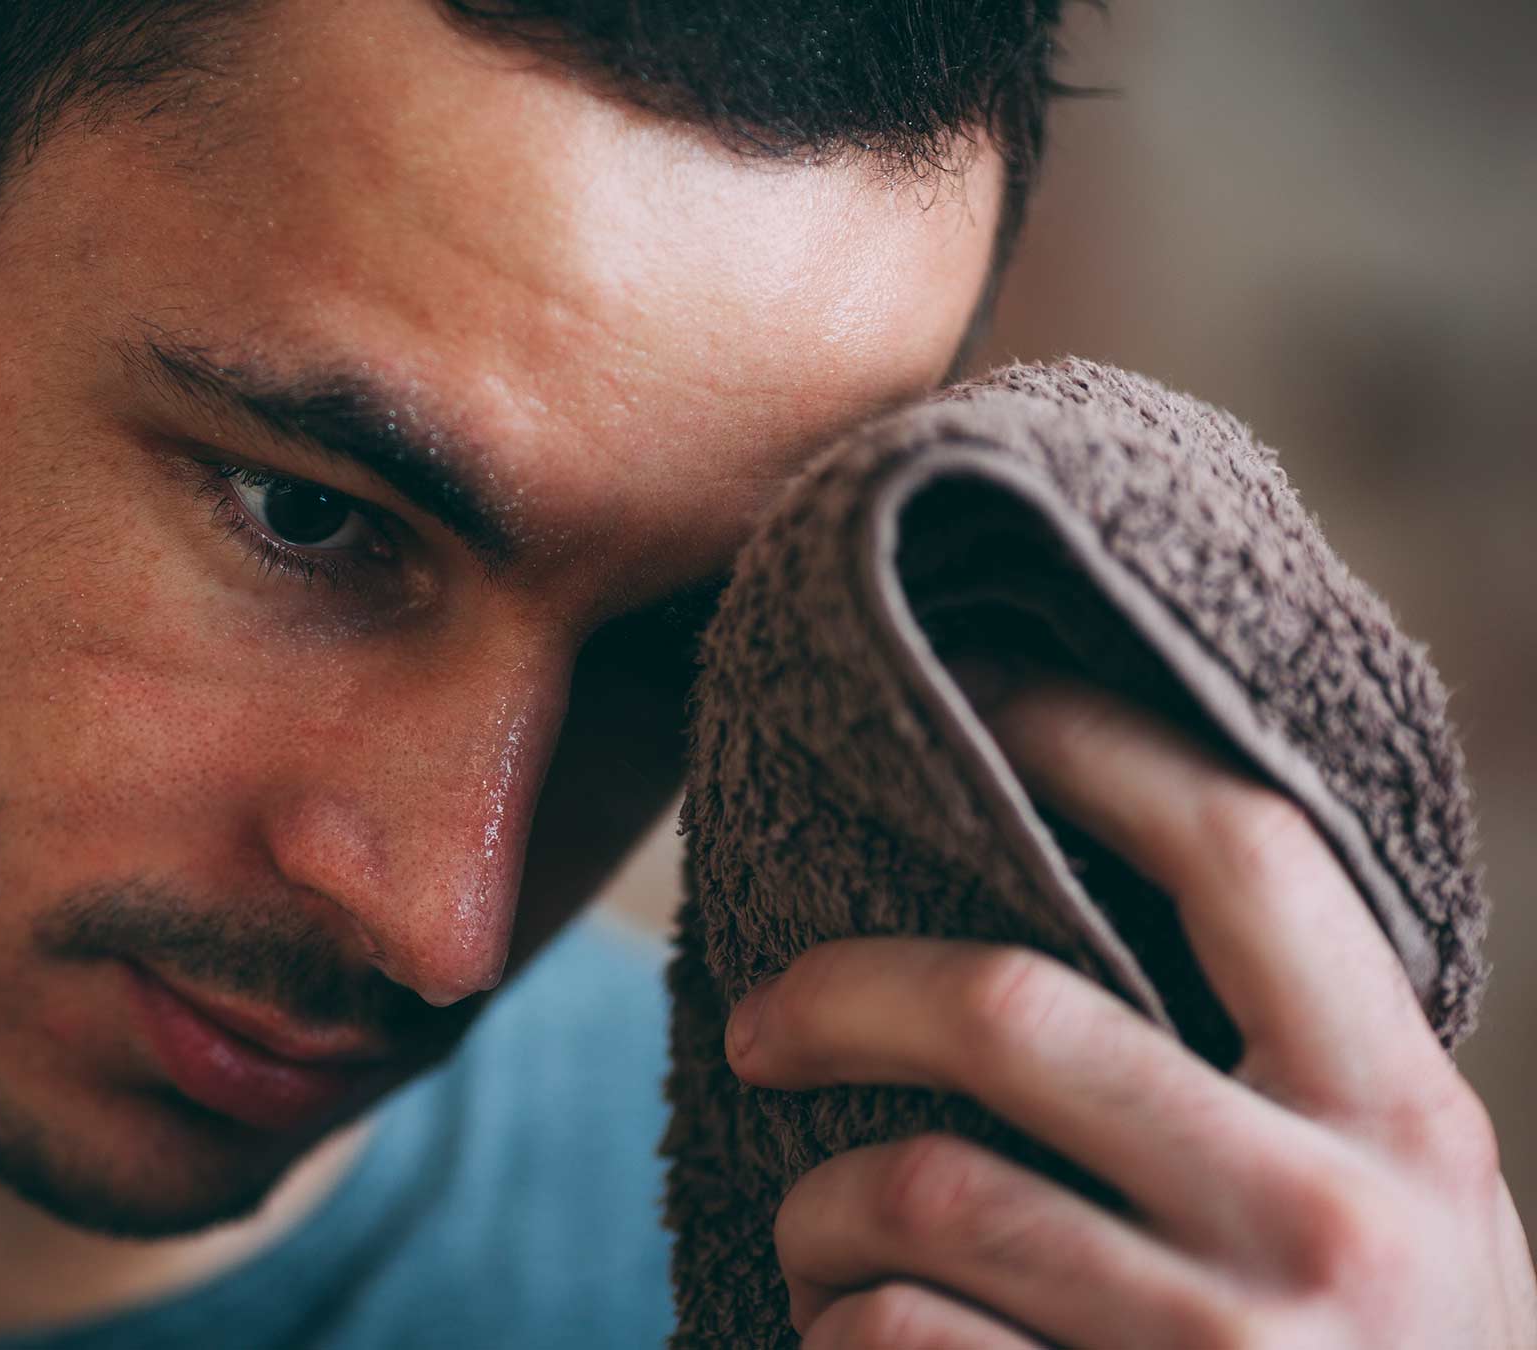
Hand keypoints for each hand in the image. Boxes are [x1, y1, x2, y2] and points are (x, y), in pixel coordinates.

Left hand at [721, 676, 1536, 1346]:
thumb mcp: (1406, 1226)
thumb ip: (1291, 1081)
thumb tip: (1069, 876)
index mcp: (1408, 1122)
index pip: (1244, 853)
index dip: (1088, 742)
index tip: (970, 702)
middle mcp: (1330, 1222)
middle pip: (1011, 1009)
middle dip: (840, 992)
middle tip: (764, 1018)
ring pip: (918, 1193)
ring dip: (823, 1213)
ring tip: (825, 1236)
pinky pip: (893, 1347)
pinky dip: (843, 1339)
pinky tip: (866, 1347)